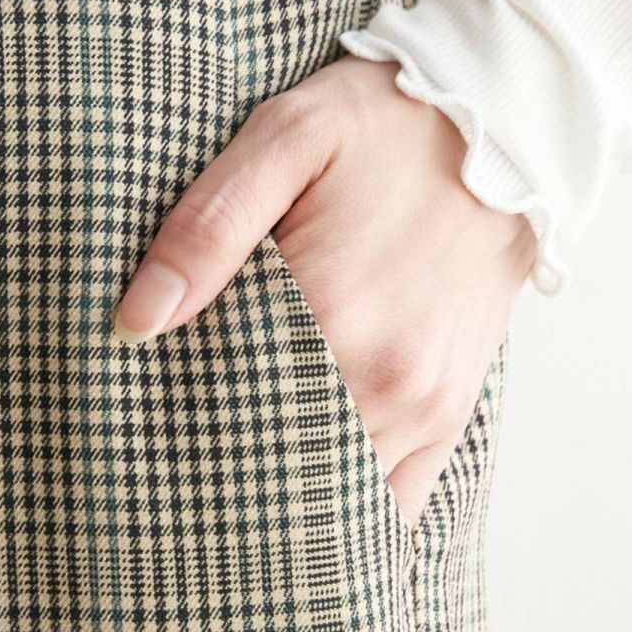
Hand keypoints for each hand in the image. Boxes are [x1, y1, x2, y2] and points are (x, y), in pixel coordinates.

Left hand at [113, 55, 537, 526]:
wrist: (503, 121)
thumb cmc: (381, 125)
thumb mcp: (284, 137)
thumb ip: (206, 228)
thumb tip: (134, 321)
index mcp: (333, 314)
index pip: (222, 413)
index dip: (168, 430)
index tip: (127, 435)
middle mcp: (387, 378)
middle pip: (275, 469)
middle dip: (213, 478)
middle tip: (159, 474)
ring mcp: (426, 404)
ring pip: (333, 495)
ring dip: (274, 496)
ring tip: (213, 492)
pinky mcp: (451, 410)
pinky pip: (394, 501)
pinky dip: (342, 510)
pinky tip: (292, 506)